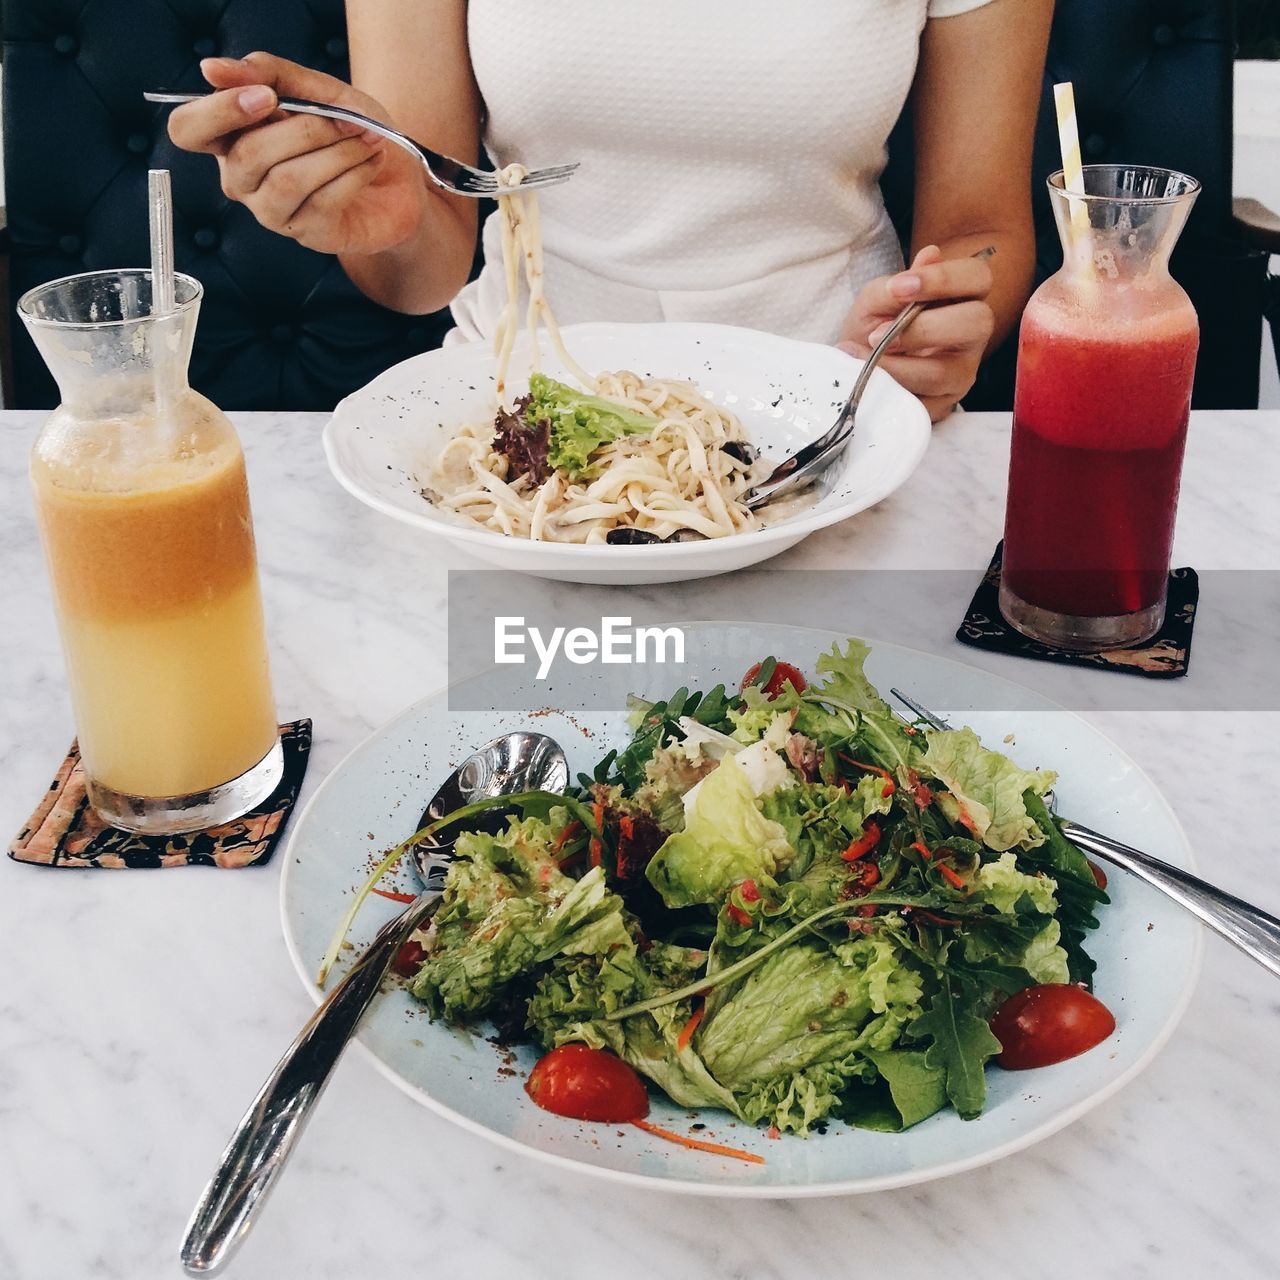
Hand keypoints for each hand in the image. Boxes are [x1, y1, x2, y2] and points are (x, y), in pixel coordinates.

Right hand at [167, 51, 429, 255]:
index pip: (189, 130)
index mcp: (232, 136)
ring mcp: (272, 212)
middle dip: (304, 130)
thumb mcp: (318, 89)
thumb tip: (213, 69)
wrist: (401, 179)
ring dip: (335, 152)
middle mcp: (242, 178)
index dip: (219, 112)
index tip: (267, 97)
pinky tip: (371, 160)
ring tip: (368, 138)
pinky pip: (322, 201)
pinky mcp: (308, 234)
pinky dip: (353, 173)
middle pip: (246, 155)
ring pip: (286, 180)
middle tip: (347, 120)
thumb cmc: (352, 130)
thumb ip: (270, 74)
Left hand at [838, 245, 994, 422]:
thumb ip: (897, 285)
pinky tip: (867, 380)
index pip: (978, 277)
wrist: (857, 364)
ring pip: (944, 372)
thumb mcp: (875, 301)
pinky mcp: (942, 405)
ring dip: (897, 366)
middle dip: (922, 328)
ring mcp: (961, 372)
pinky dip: (889, 391)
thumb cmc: (874, 325)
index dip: (943, 279)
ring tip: (861, 358)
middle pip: (977, 323)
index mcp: (964, 298)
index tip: (899, 286)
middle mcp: (972, 335)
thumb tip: (929, 257)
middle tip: (876, 335)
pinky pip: (922, 404)